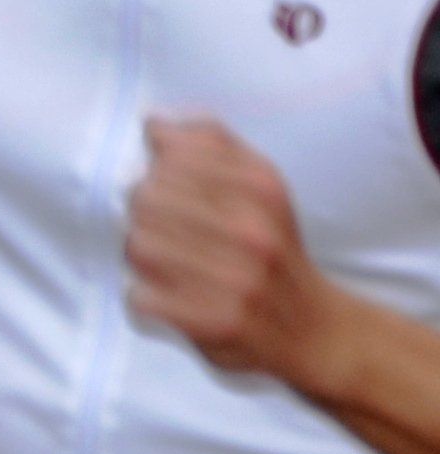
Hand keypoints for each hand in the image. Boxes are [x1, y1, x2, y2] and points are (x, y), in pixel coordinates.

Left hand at [129, 116, 325, 379]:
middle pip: (145, 197)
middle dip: (144, 211)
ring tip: (166, 261)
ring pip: (137, 245)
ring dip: (141, 253)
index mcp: (261, 189)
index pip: (171, 155)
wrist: (316, 331)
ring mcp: (236, 280)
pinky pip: (140, 295)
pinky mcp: (215, 323)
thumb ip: (210, 145)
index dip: (158, 168)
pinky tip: (168, 295)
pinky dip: (144, 296)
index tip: (171, 186)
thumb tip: (154, 122)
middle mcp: (253, 232)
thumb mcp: (260, 187)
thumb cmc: (273, 250)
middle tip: (164, 228)